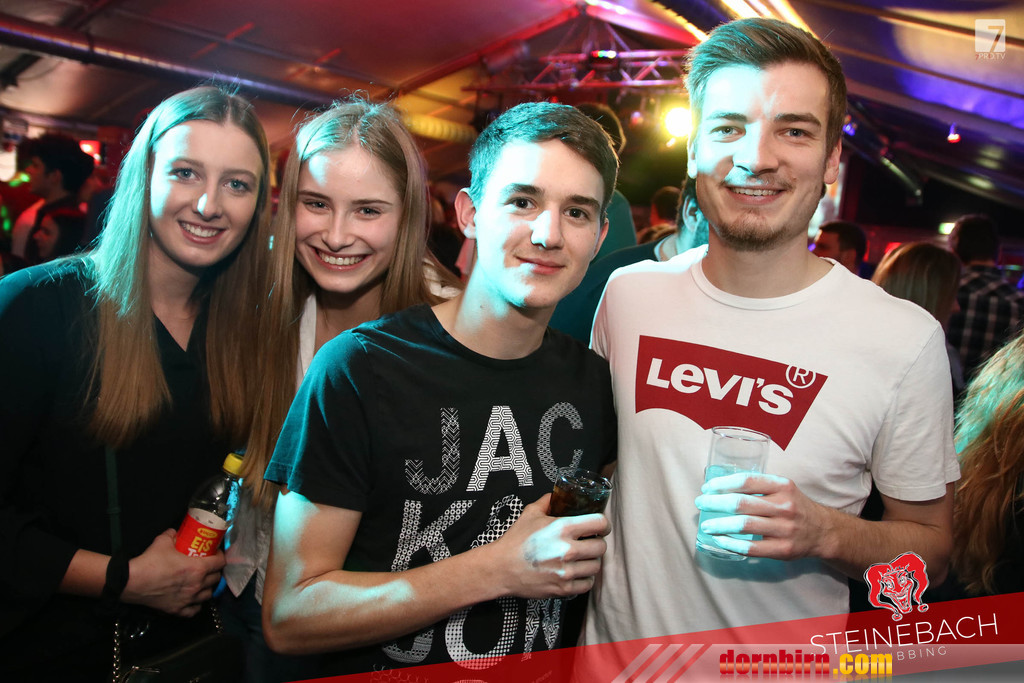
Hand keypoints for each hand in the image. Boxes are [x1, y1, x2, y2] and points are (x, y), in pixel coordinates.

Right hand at [121, 529, 225, 616]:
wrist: (132, 582)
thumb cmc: (150, 562)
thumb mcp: (163, 541)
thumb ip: (172, 535)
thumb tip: (175, 532)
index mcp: (197, 568)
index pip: (220, 562)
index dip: (220, 556)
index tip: (216, 553)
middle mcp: (196, 585)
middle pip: (216, 579)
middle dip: (215, 571)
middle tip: (209, 566)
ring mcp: (188, 600)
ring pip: (208, 595)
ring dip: (208, 588)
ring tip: (202, 582)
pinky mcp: (178, 610)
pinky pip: (195, 610)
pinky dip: (196, 605)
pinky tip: (194, 599)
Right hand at [489, 494, 609, 598]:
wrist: (501, 568)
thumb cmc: (515, 541)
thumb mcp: (530, 514)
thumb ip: (547, 501)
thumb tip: (558, 494)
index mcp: (563, 528)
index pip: (599, 523)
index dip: (603, 524)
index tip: (601, 527)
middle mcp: (568, 550)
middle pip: (601, 547)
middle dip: (597, 543)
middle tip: (589, 543)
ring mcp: (566, 571)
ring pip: (596, 566)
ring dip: (591, 562)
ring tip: (582, 559)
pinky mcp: (563, 588)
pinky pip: (587, 584)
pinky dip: (584, 579)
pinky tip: (577, 573)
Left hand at [695, 472, 832, 560]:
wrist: (823, 531)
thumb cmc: (794, 506)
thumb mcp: (783, 488)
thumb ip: (759, 486)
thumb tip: (720, 487)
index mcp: (783, 486)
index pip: (746, 481)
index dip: (722, 484)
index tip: (707, 488)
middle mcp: (785, 506)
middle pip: (741, 503)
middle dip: (715, 503)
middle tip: (701, 504)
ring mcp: (785, 529)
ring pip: (744, 526)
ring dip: (719, 525)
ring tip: (706, 525)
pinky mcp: (783, 550)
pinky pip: (751, 548)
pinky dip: (731, 544)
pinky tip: (720, 540)